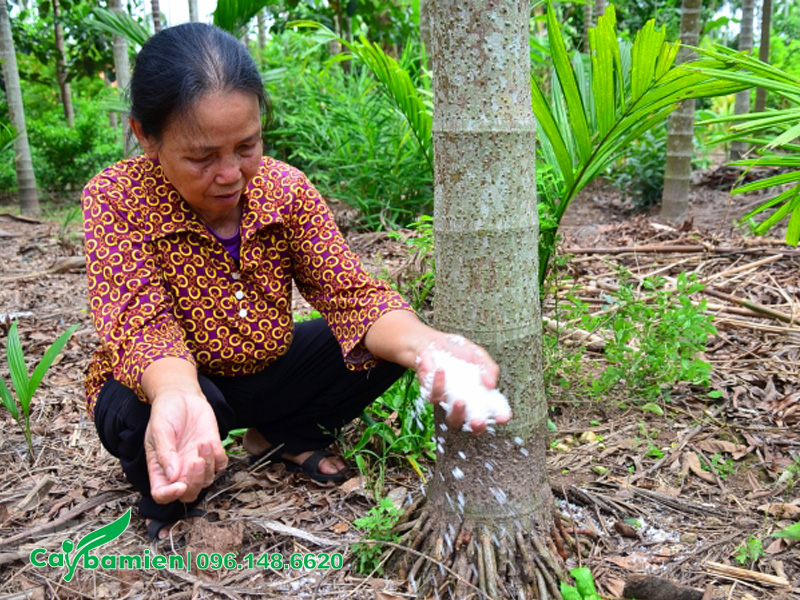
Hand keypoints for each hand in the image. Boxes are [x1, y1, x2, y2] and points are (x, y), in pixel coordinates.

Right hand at [144, 389, 227, 503]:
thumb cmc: (165, 413)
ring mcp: (196, 461)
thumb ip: (164, 453)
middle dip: (195, 483)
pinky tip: (210, 442)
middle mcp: (179, 469)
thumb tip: (173, 476)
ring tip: (202, 443)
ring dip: (207, 465)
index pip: (162, 494)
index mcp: (160, 468)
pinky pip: (220, 465)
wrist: (182, 395)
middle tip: (196, 462)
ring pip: (207, 480)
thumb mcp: (159, 430)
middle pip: (189, 493)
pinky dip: (218, 457)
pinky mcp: (213, 451)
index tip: (180, 485)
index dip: (170, 495)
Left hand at [416, 333, 509, 433]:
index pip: (493, 410)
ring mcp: (449, 402)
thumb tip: (492, 385)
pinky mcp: (432, 396)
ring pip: (452, 419)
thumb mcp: (477, 354)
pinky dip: (438, 383)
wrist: (432, 343)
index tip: (503, 417)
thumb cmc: (458, 350)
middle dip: (477, 426)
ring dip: (457, 412)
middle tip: (478, 421)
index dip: (500, 416)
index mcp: (481, 394)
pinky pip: (435, 396)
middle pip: (473, 425)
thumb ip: (488, 368)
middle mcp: (466, 403)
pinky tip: (440, 369)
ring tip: (460, 400)